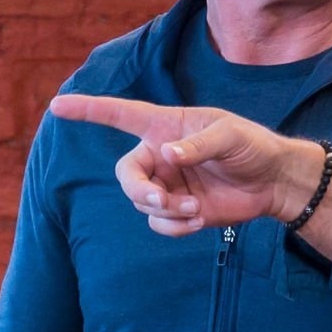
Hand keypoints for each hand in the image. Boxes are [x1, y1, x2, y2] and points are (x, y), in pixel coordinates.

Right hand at [48, 94, 331, 246]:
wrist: (274, 182)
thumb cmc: (253, 147)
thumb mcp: (231, 136)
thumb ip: (199, 144)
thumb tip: (168, 155)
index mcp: (166, 126)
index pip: (121, 115)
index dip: (89, 110)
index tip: (58, 105)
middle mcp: (160, 154)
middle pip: (126, 174)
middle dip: (139, 190)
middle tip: (162, 200)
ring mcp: (168, 183)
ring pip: (142, 202)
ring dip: (165, 209)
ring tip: (195, 207)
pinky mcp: (179, 209)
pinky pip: (158, 223)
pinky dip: (174, 226)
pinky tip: (197, 219)